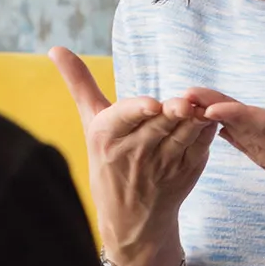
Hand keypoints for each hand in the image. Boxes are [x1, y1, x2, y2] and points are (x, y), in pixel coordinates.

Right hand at [48, 47, 217, 265]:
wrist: (130, 217)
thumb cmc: (107, 161)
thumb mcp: (90, 123)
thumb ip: (79, 83)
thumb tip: (55, 48)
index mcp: (106, 137)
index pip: (124, 118)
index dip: (139, 111)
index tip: (151, 105)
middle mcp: (133, 153)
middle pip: (159, 123)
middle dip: (174, 112)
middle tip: (186, 103)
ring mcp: (162, 165)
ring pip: (183, 134)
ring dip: (195, 119)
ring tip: (201, 105)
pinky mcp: (186, 172)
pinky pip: (201, 145)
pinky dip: (207, 130)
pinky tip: (209, 116)